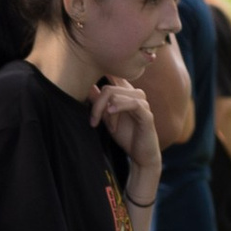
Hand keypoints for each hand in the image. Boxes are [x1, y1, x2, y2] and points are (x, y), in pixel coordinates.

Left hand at [90, 66, 158, 190]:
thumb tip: (87, 86)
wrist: (141, 155)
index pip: (113, 75)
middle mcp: (135, 94)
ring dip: (105, 110)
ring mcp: (142, 103)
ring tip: (103, 125)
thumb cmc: (126, 135)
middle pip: (108, 87)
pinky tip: (110, 112)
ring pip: (116, 94)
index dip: (99, 76)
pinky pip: (133, 103)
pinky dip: (119, 106)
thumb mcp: (106, 117)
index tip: (83, 87)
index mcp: (126, 93)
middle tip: (93, 121)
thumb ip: (98, 102)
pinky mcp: (147, 114)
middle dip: (96, 105)